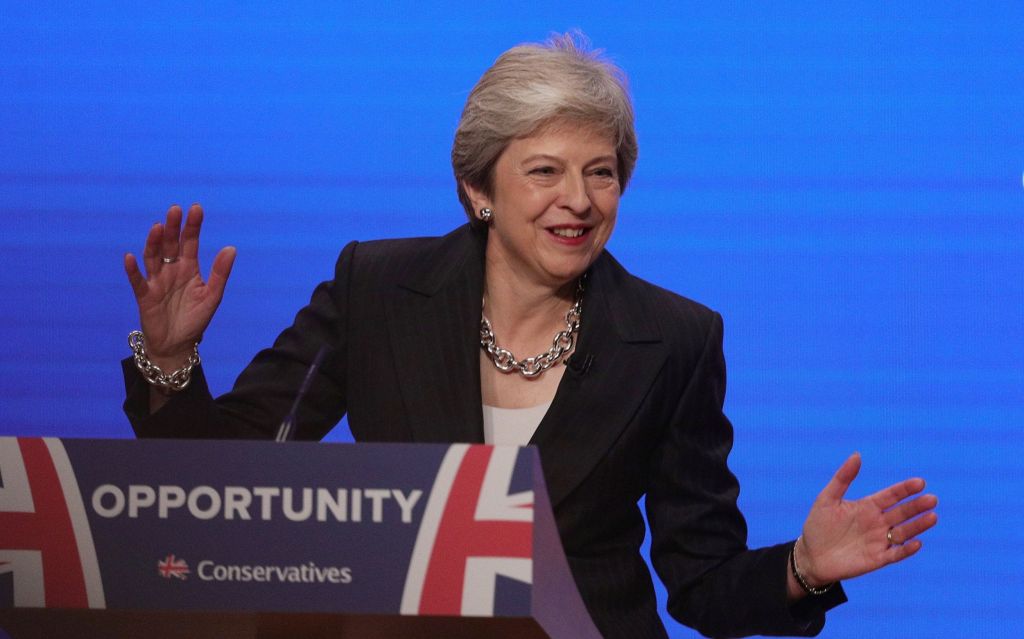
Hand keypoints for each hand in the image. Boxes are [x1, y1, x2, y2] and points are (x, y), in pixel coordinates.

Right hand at [124, 204, 235, 370]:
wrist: (178, 345)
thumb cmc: (195, 319)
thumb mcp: (212, 296)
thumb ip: (220, 273)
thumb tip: (231, 248)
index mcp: (189, 268)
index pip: (190, 242)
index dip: (193, 226)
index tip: (196, 208)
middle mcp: (171, 270)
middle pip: (170, 245)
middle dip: (173, 228)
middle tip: (175, 210)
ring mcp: (156, 281)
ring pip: (153, 257)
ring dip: (154, 242)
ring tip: (158, 227)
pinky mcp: (144, 296)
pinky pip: (137, 281)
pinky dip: (133, 270)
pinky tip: (130, 257)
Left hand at [794, 452, 937, 587]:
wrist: (811, 555)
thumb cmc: (818, 525)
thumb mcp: (827, 498)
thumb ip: (843, 478)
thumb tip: (857, 455)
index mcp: (868, 506)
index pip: (891, 495)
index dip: (905, 489)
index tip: (920, 482)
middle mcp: (878, 522)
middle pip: (902, 512)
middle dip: (917, 506)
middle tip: (932, 499)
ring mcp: (879, 541)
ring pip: (904, 532)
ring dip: (918, 526)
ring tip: (932, 517)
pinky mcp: (877, 559)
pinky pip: (896, 554)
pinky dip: (906, 550)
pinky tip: (916, 543)